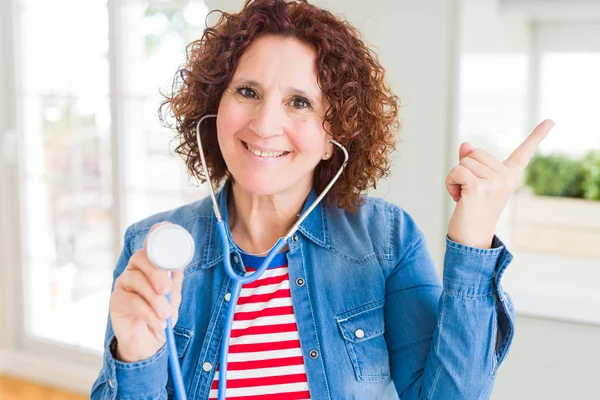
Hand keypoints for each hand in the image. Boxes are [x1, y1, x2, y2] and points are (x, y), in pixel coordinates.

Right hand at [109, 222, 184, 361]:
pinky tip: (157, 324)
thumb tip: (179, 264)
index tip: (163, 226)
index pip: (150, 246)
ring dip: (154, 300)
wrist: (147, 343)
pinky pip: (131, 301)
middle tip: (165, 290)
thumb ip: (174, 281)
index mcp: (150, 266)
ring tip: (165, 315)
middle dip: (155, 273)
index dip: (155, 235)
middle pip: (140, 258)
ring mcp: (123, 283)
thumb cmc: (159, 316)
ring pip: (136, 280)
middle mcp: (134, 270)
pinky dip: (147, 313)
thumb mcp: (172, 298)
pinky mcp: (116, 300)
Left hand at [446, 119, 554, 248]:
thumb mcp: (474, 183)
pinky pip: (456, 171)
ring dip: (455, 178)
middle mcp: (506, 177)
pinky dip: (450, 183)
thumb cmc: (473, 210)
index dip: (538, 135)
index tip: (551, 121)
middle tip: (469, 191)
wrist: (472, 237)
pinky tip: (457, 197)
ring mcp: (494, 182)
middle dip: (465, 169)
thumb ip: (471, 162)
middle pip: (475, 153)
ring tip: (463, 196)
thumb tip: (466, 144)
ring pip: (463, 162)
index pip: (525, 152)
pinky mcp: (479, 187)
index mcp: (510, 175)